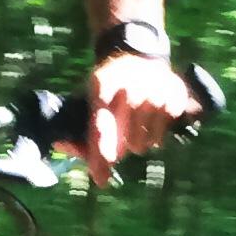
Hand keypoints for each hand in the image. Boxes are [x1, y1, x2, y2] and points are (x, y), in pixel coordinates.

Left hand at [85, 53, 197, 188]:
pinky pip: (162, 137)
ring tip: (136, 122)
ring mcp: (156, 94)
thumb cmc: (110, 85)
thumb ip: (80, 127)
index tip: (101, 179)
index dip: (100, 157)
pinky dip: (155, 133)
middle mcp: (131, 90)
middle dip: (121, 148)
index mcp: (103, 88)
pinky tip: (150, 116)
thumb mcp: (90, 98)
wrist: (139, 56)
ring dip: (138, 141)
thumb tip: (60, 145)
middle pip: (128, 144)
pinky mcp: (175, 98)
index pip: (100, 129)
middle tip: (120, 135)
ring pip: (146, 144)